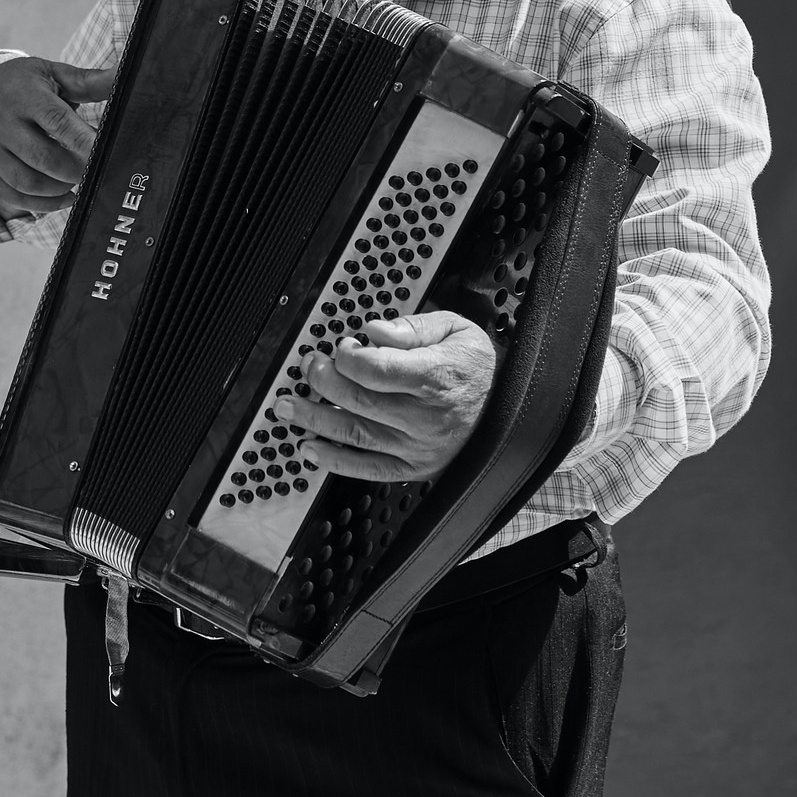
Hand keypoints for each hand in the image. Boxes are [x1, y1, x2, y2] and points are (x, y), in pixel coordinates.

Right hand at [0, 54, 118, 215]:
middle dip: (76, 170)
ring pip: (27, 182)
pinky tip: (62, 197)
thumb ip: (89, 81)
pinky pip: (11, 196)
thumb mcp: (50, 74)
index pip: (57, 123)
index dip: (84, 143)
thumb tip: (125, 76)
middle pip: (44, 158)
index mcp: (23, 95)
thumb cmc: (20, 84)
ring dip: (59, 189)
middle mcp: (0, 122)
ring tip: (75, 180)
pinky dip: (41, 204)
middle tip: (93, 170)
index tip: (106, 153)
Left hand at [289, 310, 495, 480]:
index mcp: (437, 377)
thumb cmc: (473, 366)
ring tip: (287, 407)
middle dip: (323, 382)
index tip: (341, 347)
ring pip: (356, 433)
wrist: (509, 409)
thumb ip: (413, 327)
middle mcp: (427, 417)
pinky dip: (335, 461)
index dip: (349, 358)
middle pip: (360, 400)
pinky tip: (309, 448)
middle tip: (308, 367)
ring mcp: (419, 447)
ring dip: (314, 420)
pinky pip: (368, 469)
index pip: (378, 370)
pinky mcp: (414, 468)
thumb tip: (373, 331)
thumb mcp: (456, 330)